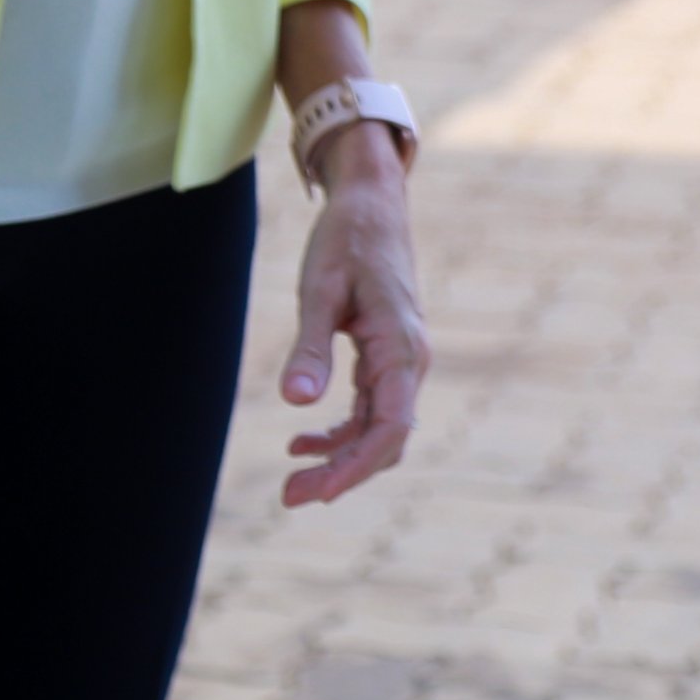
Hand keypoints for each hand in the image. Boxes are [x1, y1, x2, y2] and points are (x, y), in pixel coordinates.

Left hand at [278, 126, 425, 504]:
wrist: (372, 203)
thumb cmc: (346, 240)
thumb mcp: (320, 290)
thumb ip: (310, 347)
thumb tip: (295, 403)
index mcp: (400, 345)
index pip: (391, 427)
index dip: (354, 466)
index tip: (314, 491)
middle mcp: (410, 359)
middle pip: (387, 438)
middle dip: (342, 473)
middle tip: (289, 496)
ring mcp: (402, 360)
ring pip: (380, 429)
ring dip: (341, 459)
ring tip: (291, 479)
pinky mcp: (387, 357)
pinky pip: (372, 410)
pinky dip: (342, 432)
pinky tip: (303, 440)